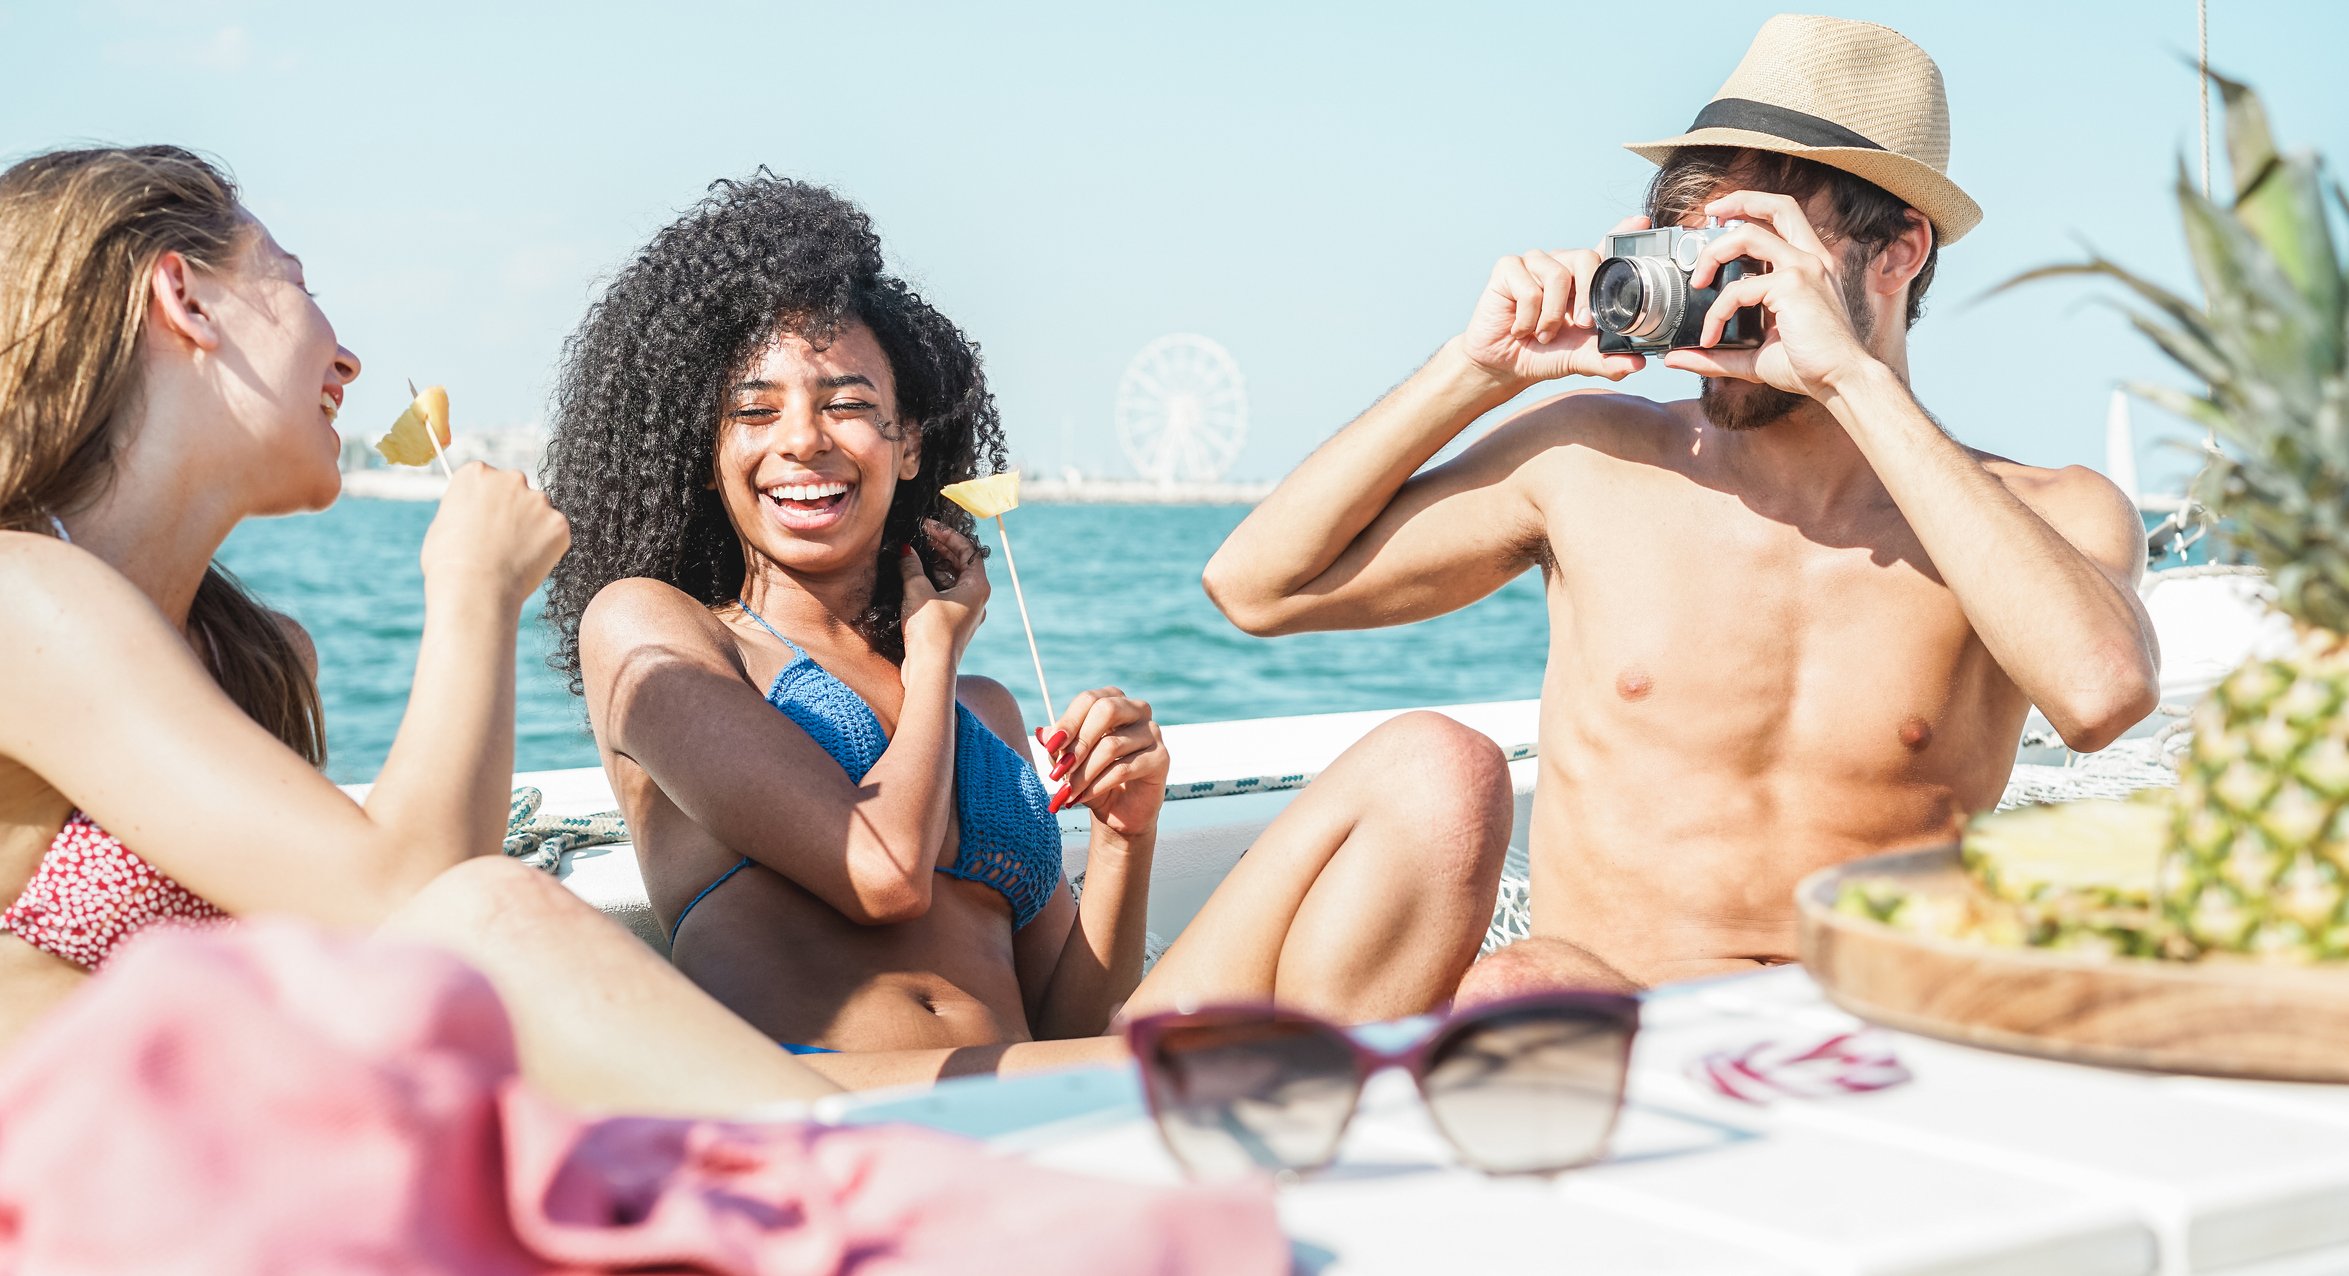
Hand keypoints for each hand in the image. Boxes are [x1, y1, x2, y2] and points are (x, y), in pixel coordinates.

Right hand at [420, 463, 569, 609]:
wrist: (474, 588)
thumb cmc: (448, 563)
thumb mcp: (443, 523)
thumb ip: (466, 509)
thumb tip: (474, 514)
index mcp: (476, 473)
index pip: (489, 479)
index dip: (487, 504)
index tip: (485, 521)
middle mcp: (510, 478)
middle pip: (517, 491)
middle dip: (513, 511)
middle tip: (503, 541)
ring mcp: (538, 500)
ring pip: (539, 512)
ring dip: (532, 529)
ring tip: (513, 557)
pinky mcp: (559, 523)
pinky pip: (555, 534)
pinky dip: (547, 548)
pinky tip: (528, 564)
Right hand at [899, 519, 988, 663]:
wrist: (930, 670)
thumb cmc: (930, 630)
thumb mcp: (918, 591)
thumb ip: (912, 566)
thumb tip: (907, 551)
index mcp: (978, 586)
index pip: (968, 549)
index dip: (947, 534)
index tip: (928, 526)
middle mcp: (977, 599)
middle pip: (962, 564)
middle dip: (941, 548)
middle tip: (920, 536)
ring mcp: (967, 613)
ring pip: (953, 580)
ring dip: (935, 565)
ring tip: (915, 554)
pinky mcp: (953, 625)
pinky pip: (946, 596)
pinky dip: (933, 583)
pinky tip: (915, 579)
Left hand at [1034, 687, 1166, 836]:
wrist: (1118, 812)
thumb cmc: (1092, 778)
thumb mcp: (1069, 760)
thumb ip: (1058, 745)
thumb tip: (1043, 732)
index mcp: (1113, 700)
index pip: (1089, 699)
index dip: (1069, 721)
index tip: (1052, 746)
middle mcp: (1137, 710)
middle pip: (1107, 710)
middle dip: (1079, 741)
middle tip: (1060, 769)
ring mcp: (1152, 732)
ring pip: (1112, 745)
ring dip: (1084, 772)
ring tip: (1068, 791)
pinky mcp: (1161, 758)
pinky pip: (1124, 768)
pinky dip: (1098, 784)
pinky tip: (1083, 797)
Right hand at [1459, 215, 1652, 387]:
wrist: (1504, 366)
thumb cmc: (1543, 354)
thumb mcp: (1581, 359)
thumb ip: (1608, 360)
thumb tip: (1637, 365)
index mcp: (1584, 279)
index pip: (1606, 247)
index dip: (1623, 231)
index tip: (1641, 222)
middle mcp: (1561, 264)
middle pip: (1586, 258)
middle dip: (1587, 296)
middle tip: (1581, 325)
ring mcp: (1533, 262)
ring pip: (1557, 276)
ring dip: (1551, 316)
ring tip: (1542, 334)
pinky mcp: (1508, 267)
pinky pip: (1528, 289)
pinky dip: (1527, 319)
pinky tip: (1520, 328)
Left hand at [1659, 191, 1880, 397]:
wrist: (1840, 381)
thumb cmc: (1807, 365)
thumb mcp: (1756, 354)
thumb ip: (1717, 354)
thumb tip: (1676, 359)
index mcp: (1809, 265)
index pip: (1784, 218)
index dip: (1752, 209)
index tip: (1719, 220)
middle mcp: (1811, 259)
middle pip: (1777, 205)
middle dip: (1738, 201)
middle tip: (1707, 216)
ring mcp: (1804, 267)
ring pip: (1747, 235)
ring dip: (1713, 254)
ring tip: (1697, 283)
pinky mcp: (1792, 285)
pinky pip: (1738, 289)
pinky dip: (1717, 312)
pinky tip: (1711, 336)